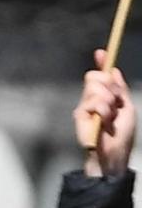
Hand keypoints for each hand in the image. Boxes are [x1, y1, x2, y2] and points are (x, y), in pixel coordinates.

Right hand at [83, 52, 134, 176]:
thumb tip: (113, 70)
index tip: (101, 52)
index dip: (102, 63)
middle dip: (108, 86)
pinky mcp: (80, 115)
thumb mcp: (127, 107)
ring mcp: (85, 107)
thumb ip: (120, 89)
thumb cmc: (121, 136)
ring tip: (110, 118)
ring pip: (95, 88)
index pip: (102, 76)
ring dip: (108, 102)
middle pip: (95, 77)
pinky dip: (103, 111)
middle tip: (115, 103)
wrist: (113, 155)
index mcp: (106, 97)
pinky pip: (93, 102)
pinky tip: (104, 122)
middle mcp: (93, 100)